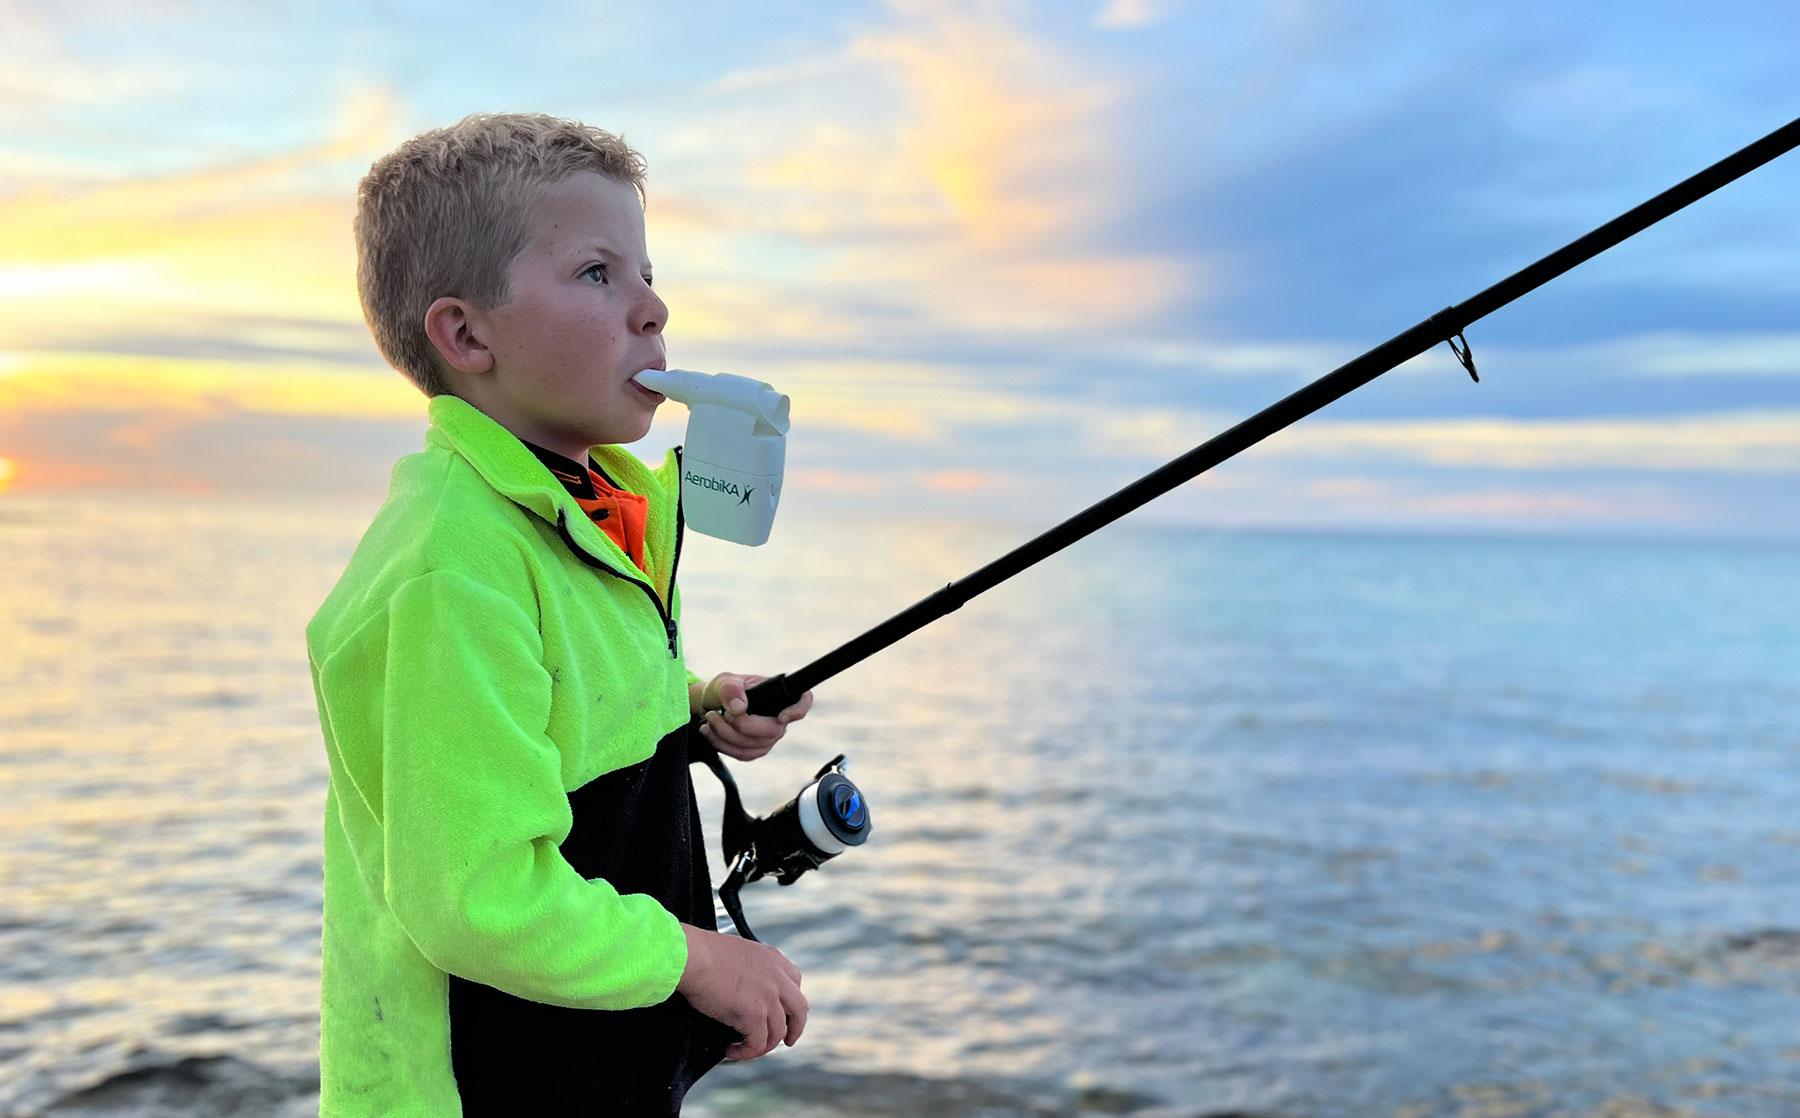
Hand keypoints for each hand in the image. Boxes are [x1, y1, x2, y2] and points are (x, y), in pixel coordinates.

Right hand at [677, 924, 806, 1060]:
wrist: (693, 957)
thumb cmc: (703, 953)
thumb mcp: (739, 953)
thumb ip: (750, 969)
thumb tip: (742, 989)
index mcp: (773, 959)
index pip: (795, 982)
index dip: (791, 1002)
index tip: (786, 1013)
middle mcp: (777, 978)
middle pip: (799, 1009)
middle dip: (795, 1028)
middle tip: (787, 1040)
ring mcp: (769, 997)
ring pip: (778, 1032)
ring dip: (763, 1045)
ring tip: (746, 1049)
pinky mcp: (755, 1016)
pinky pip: (758, 1044)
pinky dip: (746, 1052)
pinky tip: (732, 1050)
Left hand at [693, 673, 812, 761]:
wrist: (713, 704)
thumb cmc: (726, 690)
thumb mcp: (724, 682)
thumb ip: (730, 689)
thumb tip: (740, 708)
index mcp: (779, 695)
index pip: (803, 701)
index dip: (798, 710)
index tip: (782, 716)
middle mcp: (779, 718)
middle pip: (773, 731)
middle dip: (741, 725)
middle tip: (719, 712)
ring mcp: (770, 737)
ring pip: (755, 746)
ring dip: (725, 734)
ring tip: (709, 718)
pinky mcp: (757, 750)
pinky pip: (743, 755)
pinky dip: (722, 745)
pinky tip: (709, 732)